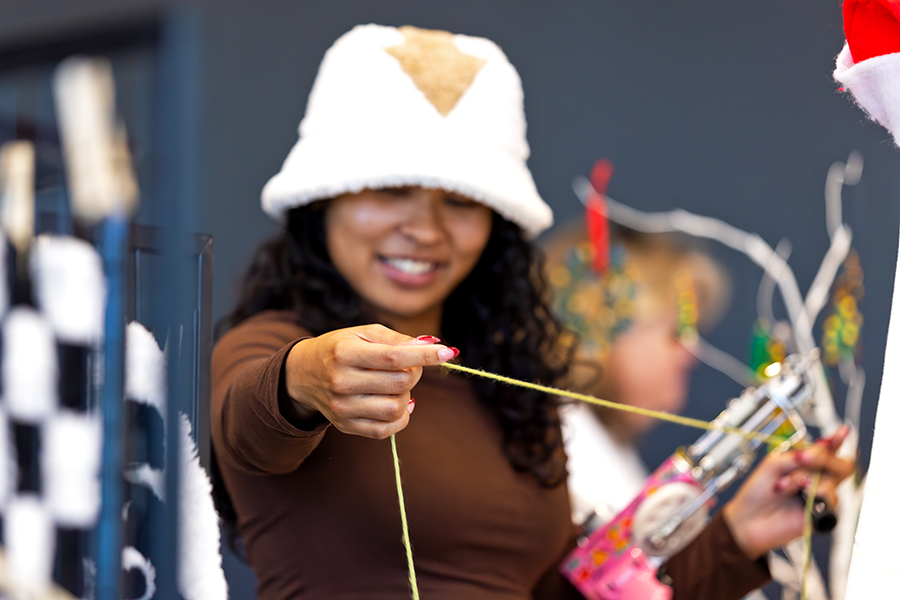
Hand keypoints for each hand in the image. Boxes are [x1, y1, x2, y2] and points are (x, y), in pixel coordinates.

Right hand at [283, 324, 457, 438]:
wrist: (302, 374)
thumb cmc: (339, 348)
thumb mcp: (363, 333)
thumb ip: (397, 339)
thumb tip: (432, 344)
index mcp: (345, 353)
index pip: (394, 357)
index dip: (425, 355)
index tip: (449, 352)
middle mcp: (341, 382)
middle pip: (400, 382)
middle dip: (414, 372)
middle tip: (406, 365)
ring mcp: (342, 408)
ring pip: (396, 408)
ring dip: (406, 394)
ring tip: (395, 384)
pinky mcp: (345, 425)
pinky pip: (385, 430)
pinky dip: (400, 417)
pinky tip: (397, 403)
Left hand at [722, 426, 854, 559]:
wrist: (748, 520)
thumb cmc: (757, 492)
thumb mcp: (773, 465)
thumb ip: (797, 457)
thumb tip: (820, 449)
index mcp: (804, 464)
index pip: (828, 450)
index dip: (837, 440)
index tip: (843, 431)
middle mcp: (816, 479)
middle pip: (842, 465)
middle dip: (824, 458)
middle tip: (802, 458)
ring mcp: (820, 496)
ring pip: (833, 479)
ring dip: (804, 476)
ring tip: (783, 485)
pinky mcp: (822, 514)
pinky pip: (831, 498)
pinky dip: (814, 491)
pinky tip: (799, 494)